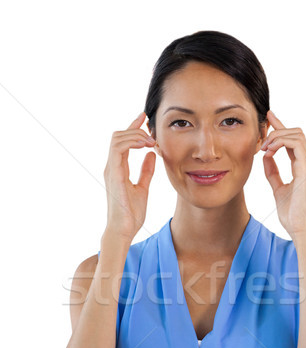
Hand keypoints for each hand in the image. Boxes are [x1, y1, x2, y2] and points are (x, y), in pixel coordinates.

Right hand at [103, 111, 156, 240]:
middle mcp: (112, 166)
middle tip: (152, 132)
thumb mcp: (143, 188)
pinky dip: (132, 142)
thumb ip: (146, 171)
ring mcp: (111, 170)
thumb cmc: (130, 214)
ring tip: (150, 141)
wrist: (124, 230)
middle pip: (118, 136)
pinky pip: (118, 149)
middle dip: (135, 128)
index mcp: (118, 169)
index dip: (133, 127)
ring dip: (135, 135)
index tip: (144, 118)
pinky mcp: (114, 174)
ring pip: (117, 139)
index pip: (123, 142)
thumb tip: (151, 155)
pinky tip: (145, 145)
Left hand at [261, 110, 305, 238]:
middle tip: (262, 139)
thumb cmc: (291, 212)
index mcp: (301, 166)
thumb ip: (272, 172)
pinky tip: (270, 152)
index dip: (280, 127)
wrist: (299, 227)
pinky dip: (281, 143)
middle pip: (296, 132)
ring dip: (278, 136)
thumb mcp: (277, 188)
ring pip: (297, 135)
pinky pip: (296, 145)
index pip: (291, 140)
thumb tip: (265, 158)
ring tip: (265, 148)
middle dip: (278, 128)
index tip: (268, 117)